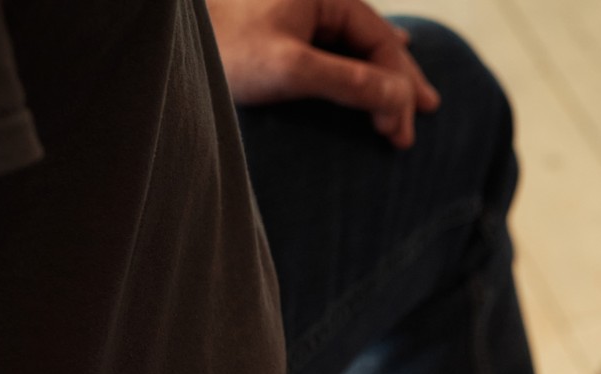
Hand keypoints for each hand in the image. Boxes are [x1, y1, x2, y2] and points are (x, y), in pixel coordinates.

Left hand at [208, 0, 440, 147]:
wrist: (171, 41)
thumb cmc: (224, 49)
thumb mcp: (292, 69)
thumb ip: (352, 83)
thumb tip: (404, 101)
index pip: (381, 42)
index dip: (399, 89)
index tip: (400, 133)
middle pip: (373, 36)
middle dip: (400, 76)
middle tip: (429, 109)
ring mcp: (297, 5)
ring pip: (354, 39)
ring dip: (380, 69)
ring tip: (405, 89)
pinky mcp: (279, 20)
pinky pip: (332, 40)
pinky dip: (354, 60)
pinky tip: (363, 64)